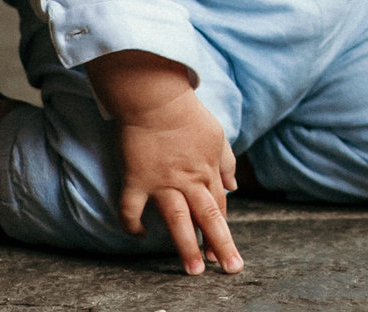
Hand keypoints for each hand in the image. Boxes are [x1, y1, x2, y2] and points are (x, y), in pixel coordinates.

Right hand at [86, 52, 243, 274]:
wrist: (156, 96)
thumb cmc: (188, 113)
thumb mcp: (217, 134)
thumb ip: (226, 162)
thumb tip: (234, 188)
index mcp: (208, 169)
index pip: (219, 207)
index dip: (223, 231)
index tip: (227, 255)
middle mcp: (189, 179)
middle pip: (208, 216)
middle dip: (219, 244)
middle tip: (228, 269)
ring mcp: (163, 181)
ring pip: (178, 220)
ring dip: (187, 246)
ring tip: (193, 271)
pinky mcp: (136, 179)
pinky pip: (132, 209)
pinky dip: (133, 224)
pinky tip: (139, 234)